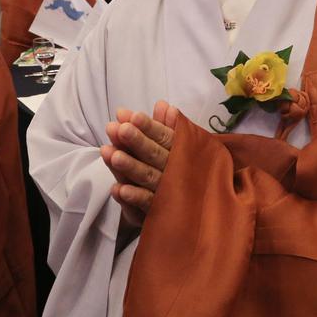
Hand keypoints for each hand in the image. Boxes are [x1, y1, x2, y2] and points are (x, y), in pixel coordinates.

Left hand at [99, 101, 178, 229]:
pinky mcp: (161, 212)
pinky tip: (117, 189)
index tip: (131, 116)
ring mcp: (170, 192)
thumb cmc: (187, 171)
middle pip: (155, 155)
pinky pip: (148, 205)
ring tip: (111, 154)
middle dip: (137, 142)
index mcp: (183, 152)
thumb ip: (169, 128)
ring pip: (149, 177)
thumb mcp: (182, 147)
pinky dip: (134, 197)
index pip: (165, 137)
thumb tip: (163, 105)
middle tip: (120, 129)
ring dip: (130, 166)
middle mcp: (177, 171)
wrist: (205, 209)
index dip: (148, 126)